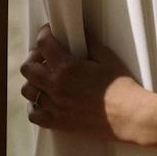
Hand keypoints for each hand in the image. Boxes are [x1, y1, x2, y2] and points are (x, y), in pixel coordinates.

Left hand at [20, 24, 147, 144]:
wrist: (129, 116)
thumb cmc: (122, 87)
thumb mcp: (107, 58)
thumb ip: (90, 43)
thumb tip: (81, 32)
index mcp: (67, 67)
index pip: (43, 44)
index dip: (44, 33)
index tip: (48, 32)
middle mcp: (56, 86)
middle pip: (27, 67)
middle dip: (34, 57)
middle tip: (44, 55)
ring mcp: (55, 106)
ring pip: (27, 91)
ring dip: (33, 81)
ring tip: (44, 78)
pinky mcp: (58, 123)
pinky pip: (34, 115)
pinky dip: (35, 106)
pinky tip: (44, 101)